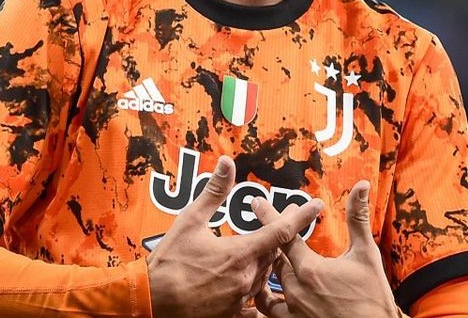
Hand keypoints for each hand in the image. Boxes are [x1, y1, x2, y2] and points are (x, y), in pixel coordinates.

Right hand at [147, 155, 321, 317]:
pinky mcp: (232, 314)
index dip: (302, 216)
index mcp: (240, 253)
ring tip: (256, 251)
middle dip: (278, 238)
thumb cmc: (168, 262)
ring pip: (264, 277)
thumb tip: (226, 163)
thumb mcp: (189, 220)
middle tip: (278, 223)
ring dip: (264, 263)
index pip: (282, 232)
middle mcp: (246, 278)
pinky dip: (253, 291)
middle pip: (275, 254)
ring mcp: (240, 299)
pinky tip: (248, 284)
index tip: (317, 206)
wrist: (150, 301)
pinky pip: (253, 304)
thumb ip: (213, 192)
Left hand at [252, 181, 398, 317]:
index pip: (282, 235)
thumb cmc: (373, 296)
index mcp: (310, 268)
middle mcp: (295, 289)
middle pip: (275, 258)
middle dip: (276, 242)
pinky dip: (266, 299)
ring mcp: (292, 310)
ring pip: (269, 284)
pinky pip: (269, 311)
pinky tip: (267, 292)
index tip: (257, 202)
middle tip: (279, 231)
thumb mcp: (366, 254)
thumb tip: (361, 185)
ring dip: (269, 271)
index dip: (270, 217)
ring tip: (268, 261)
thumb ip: (358, 217)